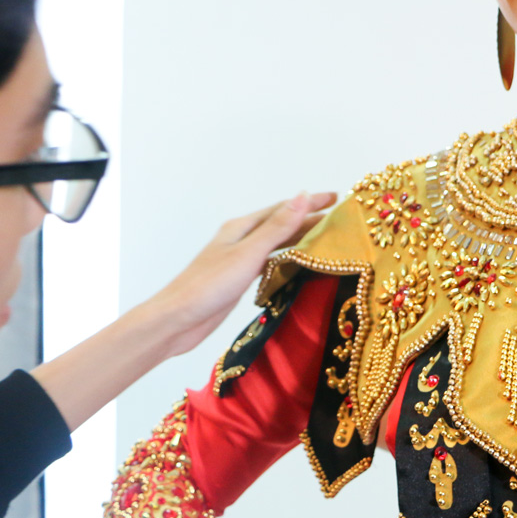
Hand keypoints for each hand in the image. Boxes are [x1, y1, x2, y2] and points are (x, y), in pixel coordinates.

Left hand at [145, 192, 336, 358]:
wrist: (177, 321)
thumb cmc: (208, 286)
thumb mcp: (248, 254)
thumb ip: (277, 227)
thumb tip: (303, 196)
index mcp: (241, 228)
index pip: (283, 208)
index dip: (310, 203)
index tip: (336, 197)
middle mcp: (241, 240)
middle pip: (281, 225)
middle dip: (309, 220)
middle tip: (339, 220)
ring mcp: (239, 260)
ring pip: (277, 245)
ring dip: (301, 239)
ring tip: (326, 240)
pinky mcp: (239, 280)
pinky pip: (271, 263)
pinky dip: (289, 259)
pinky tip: (299, 265)